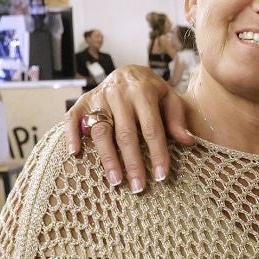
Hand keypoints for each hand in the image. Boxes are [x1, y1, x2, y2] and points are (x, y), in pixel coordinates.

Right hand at [63, 66, 192, 191]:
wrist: (129, 72)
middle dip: (133, 163)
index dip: (157, 153)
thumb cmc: (153, 91)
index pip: (151, 128)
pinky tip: (75, 154)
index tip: (160, 176)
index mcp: (143, 92)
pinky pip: (72, 118)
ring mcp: (98, 97)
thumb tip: (188, 141)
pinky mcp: (82, 101)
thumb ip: (177, 119)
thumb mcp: (170, 99)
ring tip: (115, 181)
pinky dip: (71, 135)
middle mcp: (119, 94)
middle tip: (138, 187)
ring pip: (101, 131)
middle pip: (126, 134)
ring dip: (107, 158)